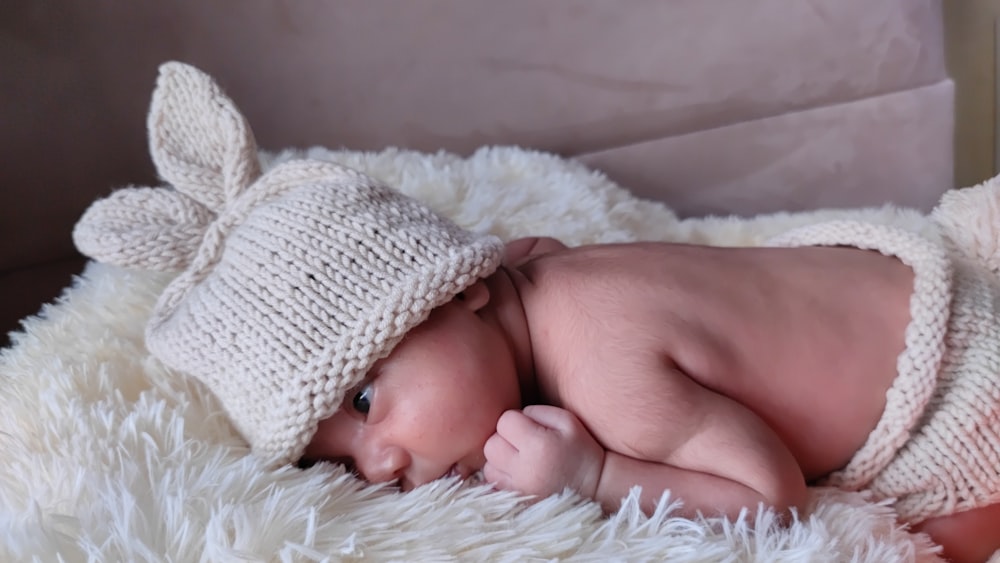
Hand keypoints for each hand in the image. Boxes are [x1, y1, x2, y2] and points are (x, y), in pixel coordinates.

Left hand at [483, 405, 605, 499]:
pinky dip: (501, 476)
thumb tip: (515, 416)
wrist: (595, 487)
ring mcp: (518, 489)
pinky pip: (494, 484)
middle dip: (504, 439)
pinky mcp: (517, 501)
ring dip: (500, 459)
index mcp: (538, 445)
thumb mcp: (567, 421)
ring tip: (521, 459)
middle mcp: (524, 469)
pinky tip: (518, 472)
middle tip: (523, 442)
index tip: (530, 427)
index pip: (504, 421)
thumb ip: (537, 411)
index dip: (515, 420)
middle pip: (491, 445)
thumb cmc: (580, 449)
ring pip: (489, 466)